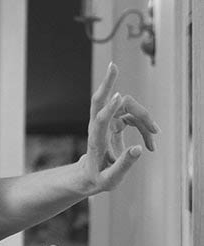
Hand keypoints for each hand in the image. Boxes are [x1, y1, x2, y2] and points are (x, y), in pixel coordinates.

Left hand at [77, 63, 156, 194]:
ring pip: (127, 108)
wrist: (90, 176)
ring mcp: (106, 121)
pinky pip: (132, 117)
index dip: (110, 108)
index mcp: (96, 139)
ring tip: (154, 137)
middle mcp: (98, 126)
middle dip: (108, 82)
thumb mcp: (110, 180)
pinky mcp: (114, 122)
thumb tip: (140, 148)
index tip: (118, 97)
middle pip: (101, 99)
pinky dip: (144, 126)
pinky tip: (150, 143)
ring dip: (144, 118)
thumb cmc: (98, 178)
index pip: (100, 118)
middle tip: (113, 66)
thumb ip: (124, 165)